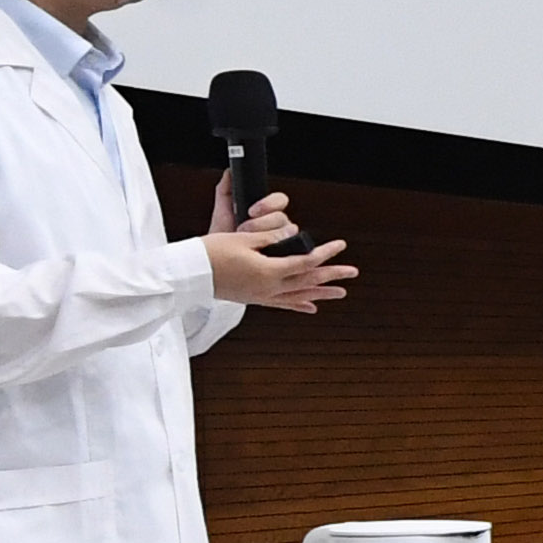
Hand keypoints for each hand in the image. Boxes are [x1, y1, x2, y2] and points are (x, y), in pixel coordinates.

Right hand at [202, 195, 353, 311]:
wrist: (189, 274)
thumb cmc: (211, 253)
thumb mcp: (243, 239)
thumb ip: (271, 238)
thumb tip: (294, 233)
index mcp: (269, 271)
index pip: (306, 261)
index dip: (325, 253)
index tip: (340, 245)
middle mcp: (269, 287)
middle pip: (308, 281)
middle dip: (332, 275)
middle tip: (353, 272)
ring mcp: (262, 296)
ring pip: (299, 295)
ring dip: (321, 293)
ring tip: (341, 293)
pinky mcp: (253, 299)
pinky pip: (282, 304)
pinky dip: (298, 305)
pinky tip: (310, 308)